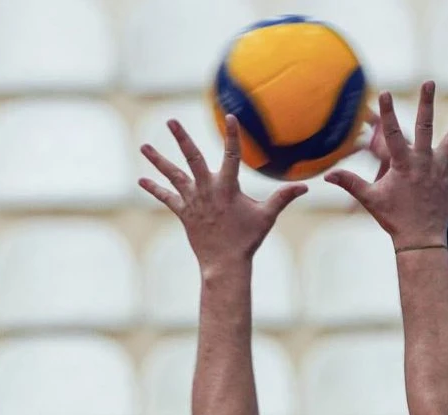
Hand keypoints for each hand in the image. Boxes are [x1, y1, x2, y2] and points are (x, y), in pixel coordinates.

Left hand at [139, 119, 306, 264]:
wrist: (224, 263)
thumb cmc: (247, 239)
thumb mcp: (267, 216)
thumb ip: (283, 198)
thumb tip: (306, 187)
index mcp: (227, 187)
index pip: (231, 155)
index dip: (232, 135)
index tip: (231, 117)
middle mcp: (206, 190)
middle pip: (192, 158)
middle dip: (181, 138)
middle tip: (170, 120)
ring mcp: (192, 200)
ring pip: (172, 176)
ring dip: (158, 160)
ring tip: (144, 147)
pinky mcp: (183, 212)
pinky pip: (166, 198)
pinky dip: (154, 189)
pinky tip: (141, 180)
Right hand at [326, 81, 447, 247]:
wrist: (420, 239)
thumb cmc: (394, 219)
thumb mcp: (371, 199)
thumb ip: (350, 183)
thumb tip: (326, 176)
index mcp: (403, 165)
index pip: (393, 134)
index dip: (387, 113)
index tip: (385, 93)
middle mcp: (424, 163)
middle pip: (426, 127)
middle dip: (426, 103)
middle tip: (429, 83)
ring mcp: (440, 169)